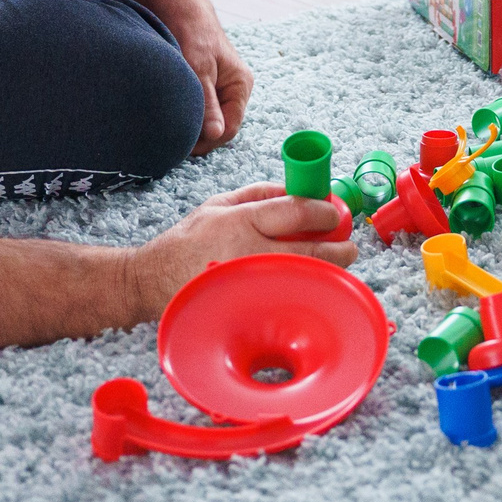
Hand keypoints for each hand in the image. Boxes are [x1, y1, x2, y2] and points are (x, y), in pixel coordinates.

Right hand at [127, 181, 357, 319]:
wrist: (152, 283)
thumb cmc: (187, 241)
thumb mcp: (219, 204)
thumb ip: (259, 194)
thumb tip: (297, 190)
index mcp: (242, 222)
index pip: (297, 213)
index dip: (325, 212)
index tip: (335, 213)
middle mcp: (249, 254)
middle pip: (310, 252)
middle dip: (338, 249)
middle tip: (348, 247)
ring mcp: (250, 287)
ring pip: (303, 281)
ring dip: (326, 273)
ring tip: (335, 266)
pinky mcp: (247, 311)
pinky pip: (286, 301)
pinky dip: (303, 292)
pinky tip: (308, 286)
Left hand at [161, 0, 250, 154]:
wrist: (178, 9)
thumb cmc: (192, 33)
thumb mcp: (199, 69)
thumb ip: (208, 103)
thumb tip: (215, 134)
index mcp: (240, 85)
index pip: (230, 128)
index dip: (208, 141)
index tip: (182, 146)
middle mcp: (233, 90)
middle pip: (220, 127)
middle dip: (199, 136)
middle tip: (172, 139)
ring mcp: (219, 89)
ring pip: (208, 120)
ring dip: (191, 126)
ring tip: (169, 127)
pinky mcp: (204, 87)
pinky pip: (199, 111)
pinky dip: (186, 116)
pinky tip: (171, 115)